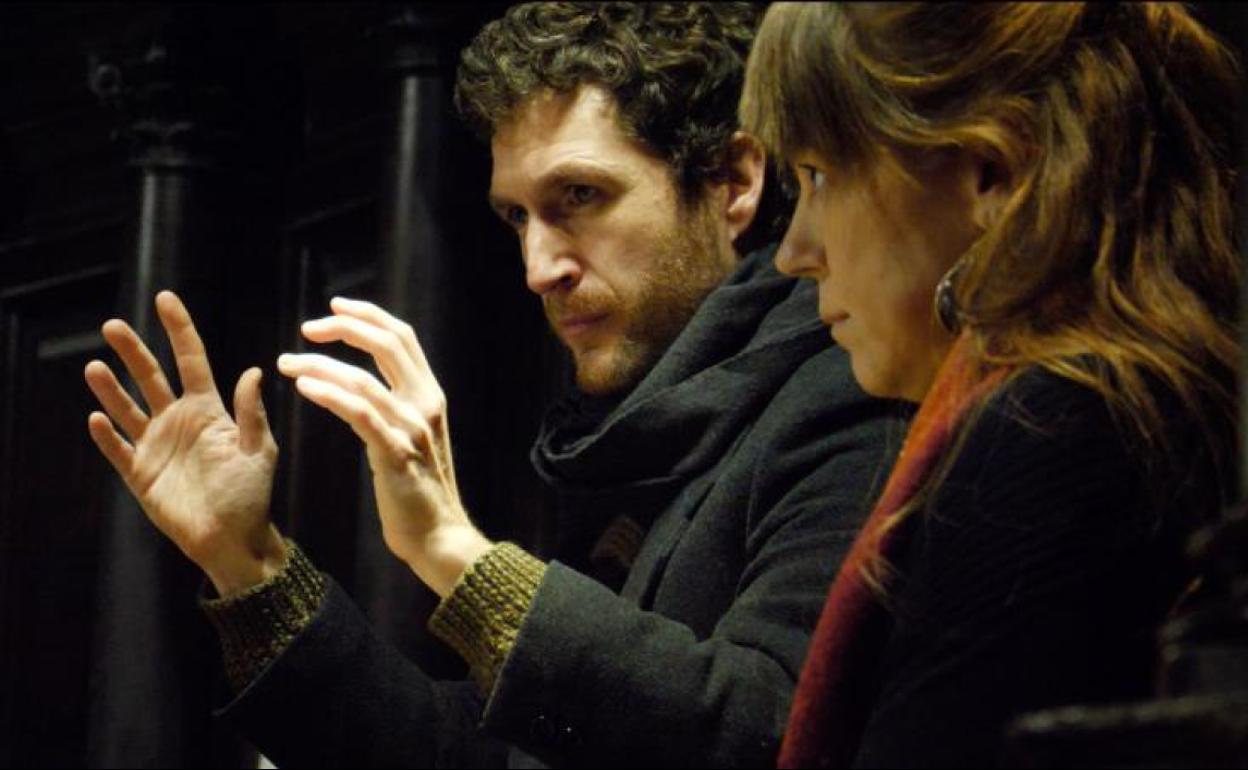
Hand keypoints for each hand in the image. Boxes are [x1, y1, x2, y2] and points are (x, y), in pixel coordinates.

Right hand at [84, 291, 285, 595]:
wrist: (233, 538)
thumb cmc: (251, 493)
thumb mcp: (259, 450)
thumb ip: (251, 413)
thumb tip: (253, 371)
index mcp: (209, 410)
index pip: (190, 360)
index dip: (179, 330)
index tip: (165, 299)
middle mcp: (178, 421)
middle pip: (151, 377)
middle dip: (133, 351)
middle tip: (112, 325)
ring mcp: (156, 445)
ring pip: (127, 408)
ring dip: (111, 388)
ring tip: (95, 367)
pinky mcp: (140, 472)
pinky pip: (117, 449)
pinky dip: (106, 435)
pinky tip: (96, 418)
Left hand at [277, 297, 491, 597]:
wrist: (438, 536)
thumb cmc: (419, 492)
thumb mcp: (414, 437)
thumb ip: (398, 406)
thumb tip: (368, 382)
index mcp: (430, 395)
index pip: (401, 337)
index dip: (368, 315)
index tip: (335, 306)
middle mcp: (425, 404)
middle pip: (387, 344)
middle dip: (343, 328)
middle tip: (306, 329)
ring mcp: (413, 428)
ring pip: (364, 379)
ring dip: (320, 365)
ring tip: (287, 362)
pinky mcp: (397, 454)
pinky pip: (360, 414)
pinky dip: (331, 395)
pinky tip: (304, 387)